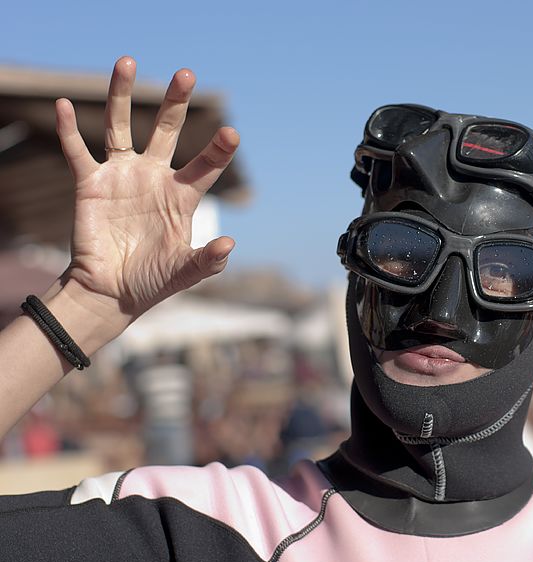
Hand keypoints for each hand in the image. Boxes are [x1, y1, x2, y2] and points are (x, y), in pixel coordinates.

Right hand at [56, 56, 239, 321]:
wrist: (111, 292)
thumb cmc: (152, 281)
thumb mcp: (184, 272)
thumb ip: (208, 260)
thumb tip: (230, 243)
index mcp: (182, 195)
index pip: (205, 165)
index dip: (218, 149)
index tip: (231, 133)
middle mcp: (154, 177)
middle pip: (167, 130)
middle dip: (176, 103)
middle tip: (186, 74)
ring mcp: (122, 176)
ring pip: (121, 126)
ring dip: (122, 95)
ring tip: (127, 61)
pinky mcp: (90, 183)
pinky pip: (77, 151)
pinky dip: (68, 129)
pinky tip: (64, 105)